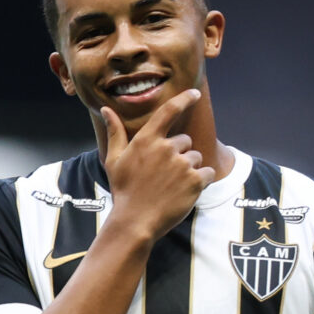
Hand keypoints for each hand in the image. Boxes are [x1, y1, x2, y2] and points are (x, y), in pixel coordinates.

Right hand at [99, 90, 212, 241]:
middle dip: (179, 154)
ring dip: (190, 169)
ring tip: (172, 186)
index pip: (169, 111)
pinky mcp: (196, 181)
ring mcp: (183, 164)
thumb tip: (106, 109)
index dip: (185, 99)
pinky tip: (185, 192)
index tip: (195, 93)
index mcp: (147, 140)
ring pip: (197, 158)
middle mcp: (167, 148)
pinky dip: (202, 181)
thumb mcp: (114, 160)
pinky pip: (208, 173)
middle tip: (164, 175)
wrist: (135, 221)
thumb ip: (115, 132)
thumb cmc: (124, 190)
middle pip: (185, 141)